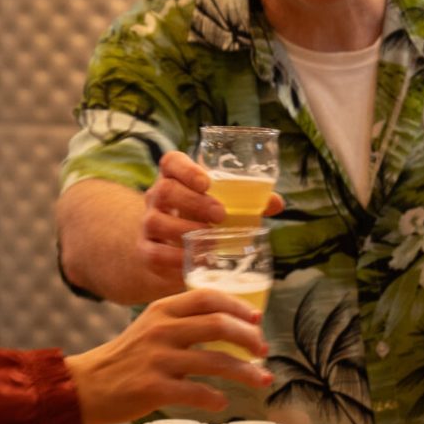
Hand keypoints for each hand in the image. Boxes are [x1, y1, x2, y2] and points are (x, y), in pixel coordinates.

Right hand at [69, 290, 272, 423]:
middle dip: (249, 338)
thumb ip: (182, 322)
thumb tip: (229, 326)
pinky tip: (222, 402)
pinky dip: (215, 398)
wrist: (86, 385)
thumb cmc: (125, 358)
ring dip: (245, 372)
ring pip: (215, 361)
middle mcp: (162, 329)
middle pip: (219, 325)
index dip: (239, 307)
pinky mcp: (153, 388)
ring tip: (261, 379)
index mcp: (162, 309)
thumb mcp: (150, 327)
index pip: (209, 297)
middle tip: (263, 350)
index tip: (257, 319)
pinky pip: (196, 392)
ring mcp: (158, 359)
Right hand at [137, 151, 285, 281]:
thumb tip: (276, 202)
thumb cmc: (202, 217)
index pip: (172, 162)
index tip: (206, 181)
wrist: (170, 248)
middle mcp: (156, 196)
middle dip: (194, 202)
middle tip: (220, 214)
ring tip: (211, 240)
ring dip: (185, 230)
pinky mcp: (146, 250)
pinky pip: (155, 253)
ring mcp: (148, 223)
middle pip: (164, 190)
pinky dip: (176, 258)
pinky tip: (197, 261)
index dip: (186, 169)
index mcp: (175, 177)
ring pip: (156, 222)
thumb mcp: (221, 203)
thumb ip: (247, 200)